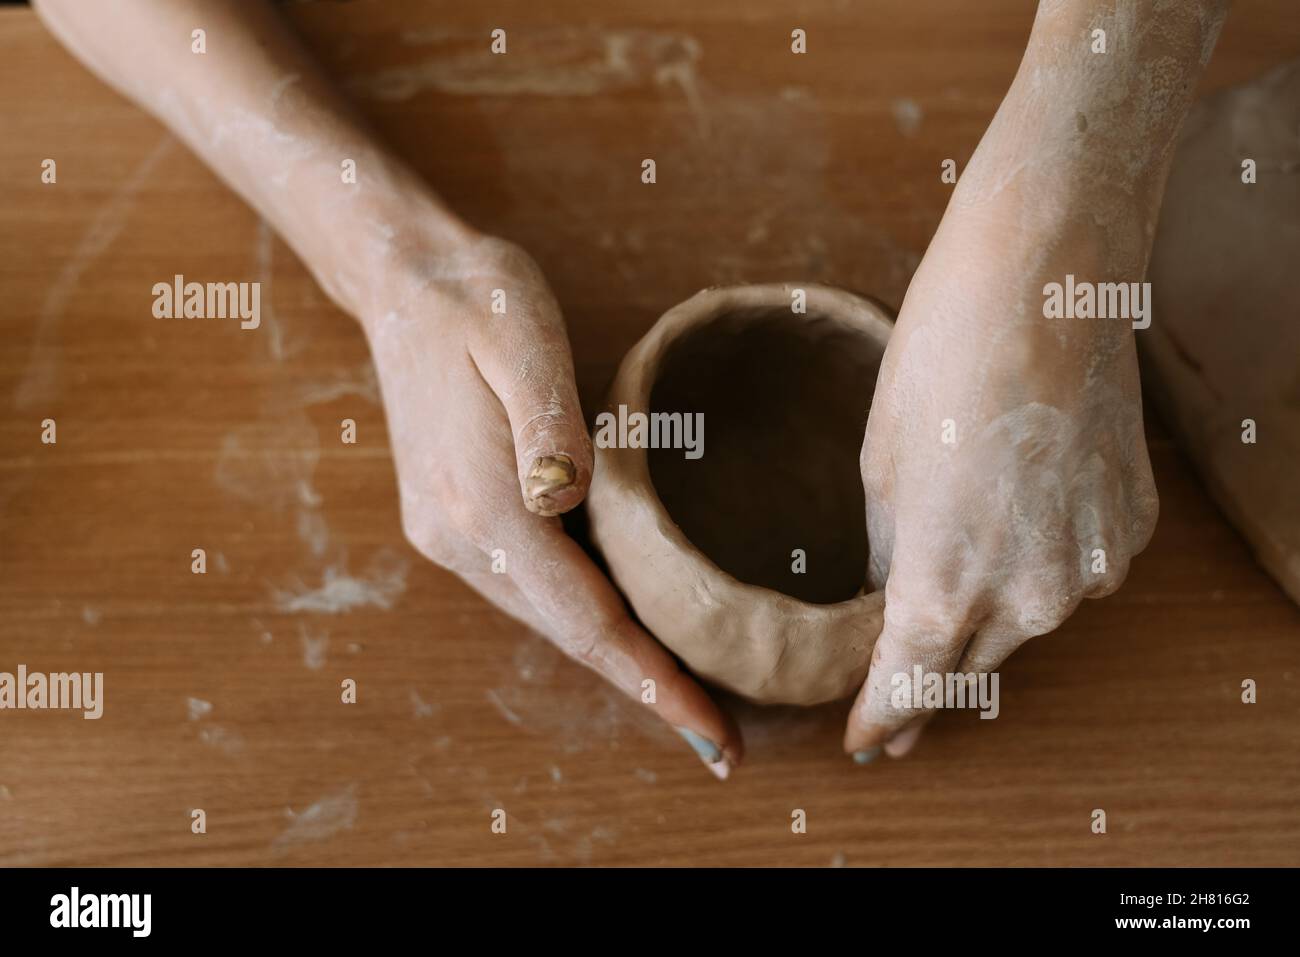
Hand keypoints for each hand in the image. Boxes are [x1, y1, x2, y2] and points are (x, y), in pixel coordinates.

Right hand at [362, 227, 741, 777]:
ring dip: (616, 659)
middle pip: (568, 635)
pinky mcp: (450, 518)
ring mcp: (447, 533)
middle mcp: (459, 536)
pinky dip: (585, 617)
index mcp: (484, 503)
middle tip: (721, 740)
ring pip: (548, 618)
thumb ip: (551, 423)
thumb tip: (572, 500)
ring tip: (688, 696)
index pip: (585, 619)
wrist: (403, 281)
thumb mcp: (523, 339)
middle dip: (644, 689)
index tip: (710, 735)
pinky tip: (628, 626)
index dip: (650, 682)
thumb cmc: (479, 299)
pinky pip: (530, 587)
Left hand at [843, 205, 1158, 760]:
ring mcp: (1091, 567)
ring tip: (949, 615)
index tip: (863, 743)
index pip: (908, 688)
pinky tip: (1015, 531)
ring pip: (1024, 625)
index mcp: (943, 584)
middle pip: (967, 671)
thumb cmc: (940, 360)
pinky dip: (1037, 571)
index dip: (881, 721)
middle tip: (895, 715)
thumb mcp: (882, 467)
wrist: (1047, 280)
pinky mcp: (1131, 531)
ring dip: (983, 628)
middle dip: (927, 694)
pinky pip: (1071, 575)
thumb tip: (890, 607)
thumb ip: (890, 557)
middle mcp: (1028, 597)